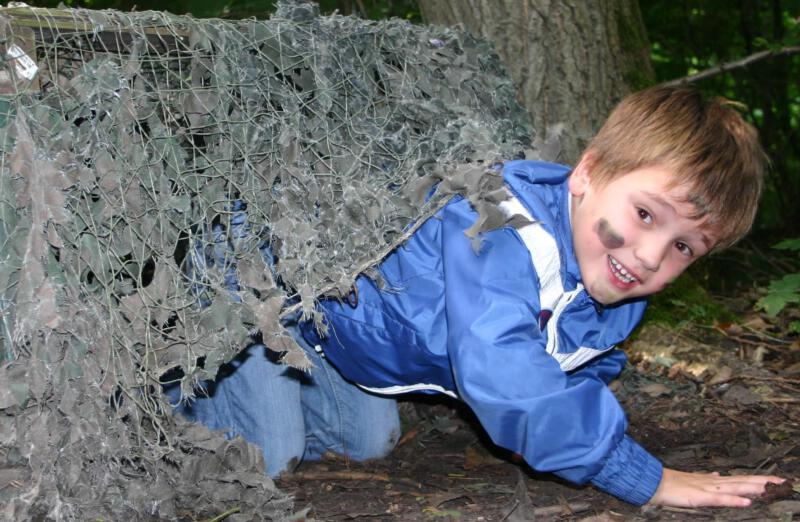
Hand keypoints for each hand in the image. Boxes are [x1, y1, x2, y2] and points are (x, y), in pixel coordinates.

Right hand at [649, 468, 784, 507]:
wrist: (652, 482)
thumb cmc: (670, 483)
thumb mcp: (692, 480)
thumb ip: (707, 478)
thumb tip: (718, 475)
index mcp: (712, 480)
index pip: (739, 478)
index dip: (757, 479)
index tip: (775, 479)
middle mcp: (712, 482)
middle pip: (742, 481)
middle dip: (763, 481)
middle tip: (783, 481)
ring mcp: (706, 488)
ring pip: (734, 488)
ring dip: (753, 488)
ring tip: (771, 488)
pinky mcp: (699, 497)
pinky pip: (719, 499)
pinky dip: (734, 500)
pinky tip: (746, 502)